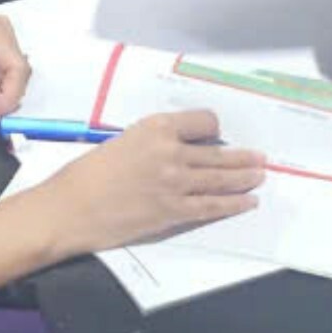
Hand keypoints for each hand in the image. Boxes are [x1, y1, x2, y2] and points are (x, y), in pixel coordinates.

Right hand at [29, 110, 263, 256]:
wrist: (70, 208)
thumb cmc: (88, 174)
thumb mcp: (123, 142)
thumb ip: (154, 143)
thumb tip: (180, 150)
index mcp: (156, 127)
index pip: (203, 121)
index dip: (213, 129)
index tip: (217, 136)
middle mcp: (170, 151)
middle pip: (218, 152)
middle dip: (242, 157)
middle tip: (260, 158)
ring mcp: (175, 183)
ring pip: (221, 178)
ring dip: (245, 178)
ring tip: (261, 175)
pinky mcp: (174, 211)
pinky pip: (212, 206)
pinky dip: (234, 204)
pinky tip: (248, 201)